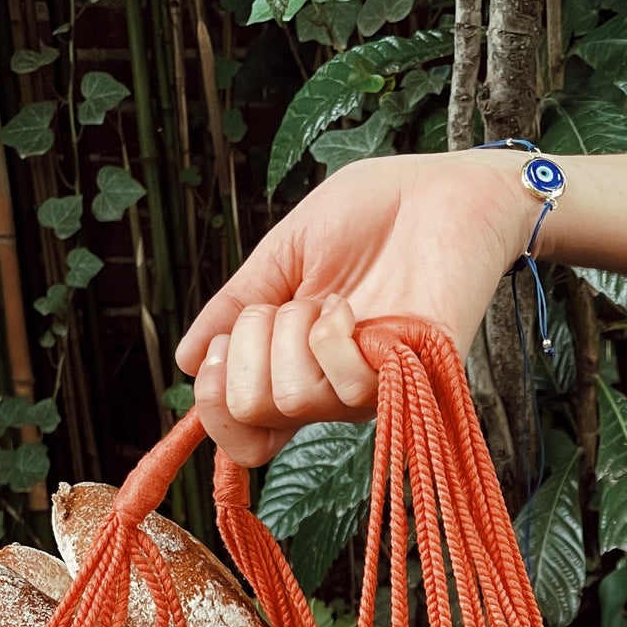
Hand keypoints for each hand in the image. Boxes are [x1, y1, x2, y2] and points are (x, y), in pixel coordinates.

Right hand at [174, 150, 535, 465]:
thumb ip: (235, 307)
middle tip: (292, 303)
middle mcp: (328, 388)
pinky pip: (344, 387)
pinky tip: (355, 311)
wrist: (441, 192)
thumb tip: (186, 361)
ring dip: (293, 332)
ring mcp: (368, 390)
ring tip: (333, 299)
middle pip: (253, 412)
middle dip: (249, 345)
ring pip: (292, 398)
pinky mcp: (409, 382)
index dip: (213, 406)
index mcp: (295, 363)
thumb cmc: (372, 215)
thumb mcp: (284, 254)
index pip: (242, 434)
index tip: (216, 354)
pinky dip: (333, 337)